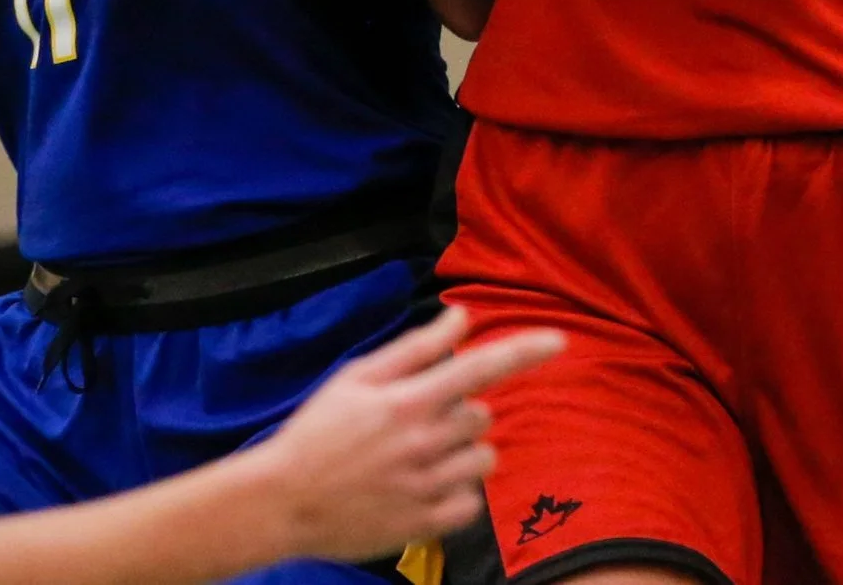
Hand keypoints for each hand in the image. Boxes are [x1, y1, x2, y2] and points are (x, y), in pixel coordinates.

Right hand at [255, 308, 561, 560]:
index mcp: (408, 401)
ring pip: (483, 458)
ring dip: (463, 450)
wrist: (283, 500)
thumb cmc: (317, 431)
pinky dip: (455, 489)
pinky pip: (470, 500)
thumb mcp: (357, 377)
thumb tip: (461, 318)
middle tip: (414, 417)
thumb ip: (414, 348)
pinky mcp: (427, 524)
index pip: (481, 368)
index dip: (524, 351)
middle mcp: (425, 443)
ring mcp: (428, 487)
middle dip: (459, 410)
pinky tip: (422, 483)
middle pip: (481, 415)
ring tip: (420, 452)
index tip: (559, 341)